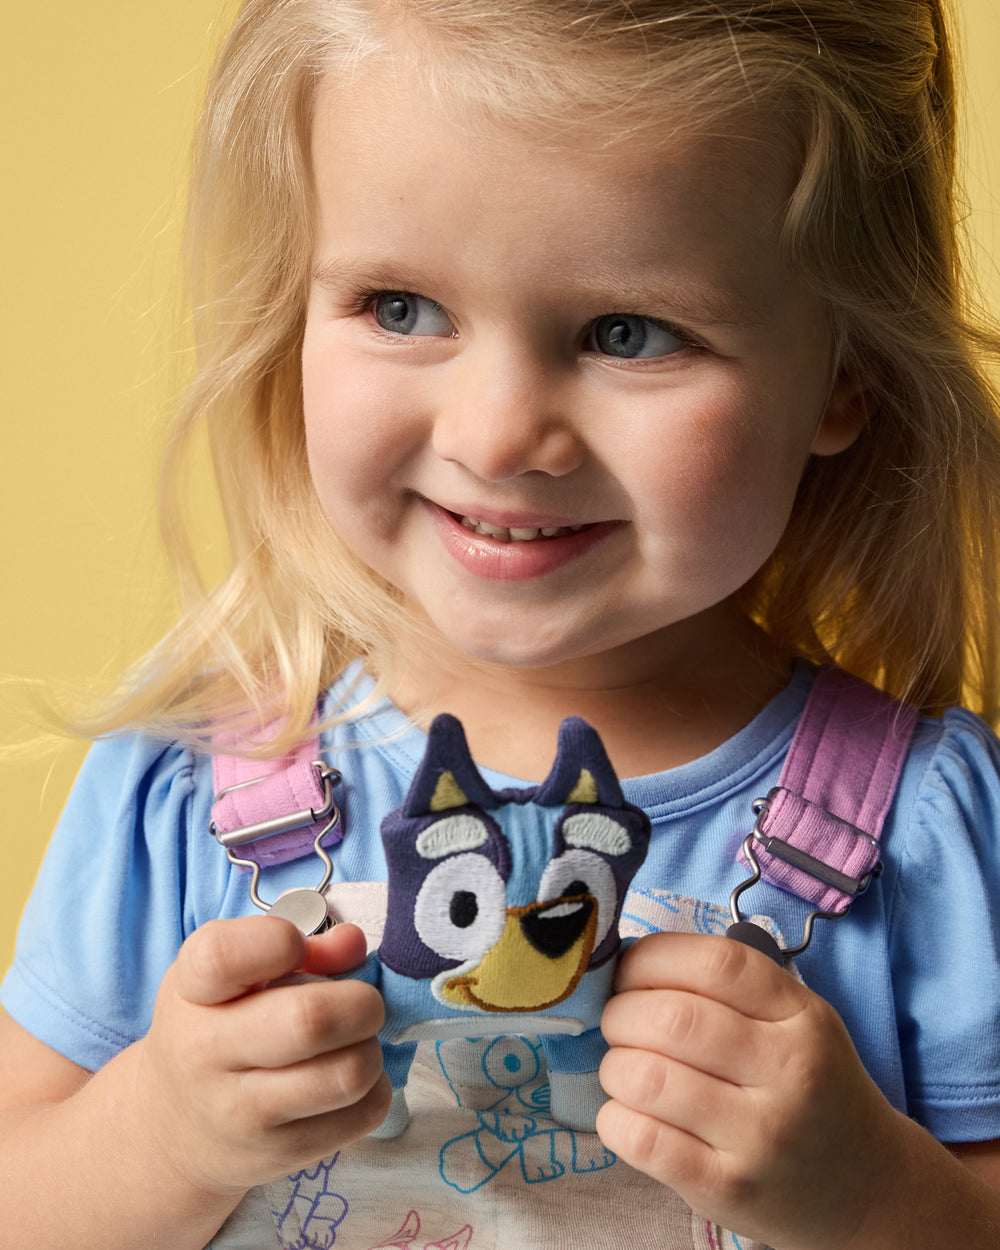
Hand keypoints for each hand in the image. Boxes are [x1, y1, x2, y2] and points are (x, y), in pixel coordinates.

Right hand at [137, 916, 390, 1197]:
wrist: (172, 1130)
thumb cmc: (214, 1027)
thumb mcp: (234, 974)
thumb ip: (297, 945)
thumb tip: (352, 944)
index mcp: (192, 992)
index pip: (223, 957)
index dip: (277, 940)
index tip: (296, 947)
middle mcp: (205, 1053)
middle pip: (309, 1021)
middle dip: (360, 1002)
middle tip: (360, 1002)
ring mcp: (241, 1113)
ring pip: (347, 1074)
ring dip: (371, 1049)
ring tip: (356, 1042)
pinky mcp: (279, 1154)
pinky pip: (362, 1115)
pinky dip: (374, 1089)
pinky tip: (349, 1077)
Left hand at [597, 932, 898, 1249]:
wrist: (869, 1189)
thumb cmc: (814, 1088)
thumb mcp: (799, 1020)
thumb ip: (731, 987)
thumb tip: (633, 962)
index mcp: (801, 1017)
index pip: (715, 963)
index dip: (653, 958)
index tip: (630, 970)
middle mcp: (787, 1072)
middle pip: (672, 1019)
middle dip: (621, 1013)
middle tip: (618, 1022)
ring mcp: (760, 1136)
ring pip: (648, 1078)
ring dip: (615, 1066)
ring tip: (624, 1069)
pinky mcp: (729, 1189)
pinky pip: (644, 1142)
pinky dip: (614, 1119)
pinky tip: (625, 1113)